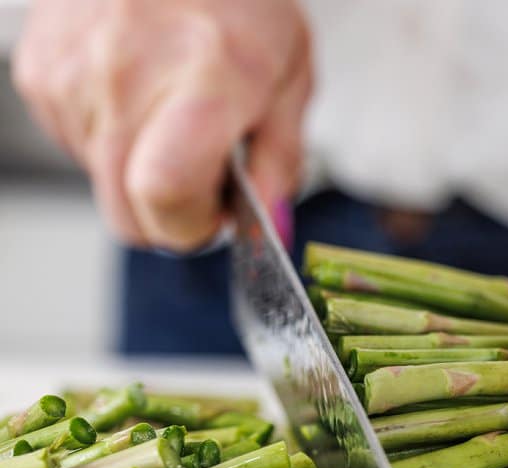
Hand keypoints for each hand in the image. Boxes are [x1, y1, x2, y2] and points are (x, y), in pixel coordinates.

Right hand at [13, 0, 311, 249]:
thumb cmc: (239, 1)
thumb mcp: (290, 78)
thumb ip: (280, 161)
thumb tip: (267, 227)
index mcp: (204, 84)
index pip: (167, 195)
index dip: (190, 228)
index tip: (213, 220)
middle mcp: (128, 80)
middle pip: (126, 210)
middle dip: (167, 215)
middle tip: (200, 178)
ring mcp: (74, 74)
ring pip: (100, 180)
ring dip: (137, 170)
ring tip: (170, 112)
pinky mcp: (40, 69)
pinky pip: (73, 142)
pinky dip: (108, 136)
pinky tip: (136, 93)